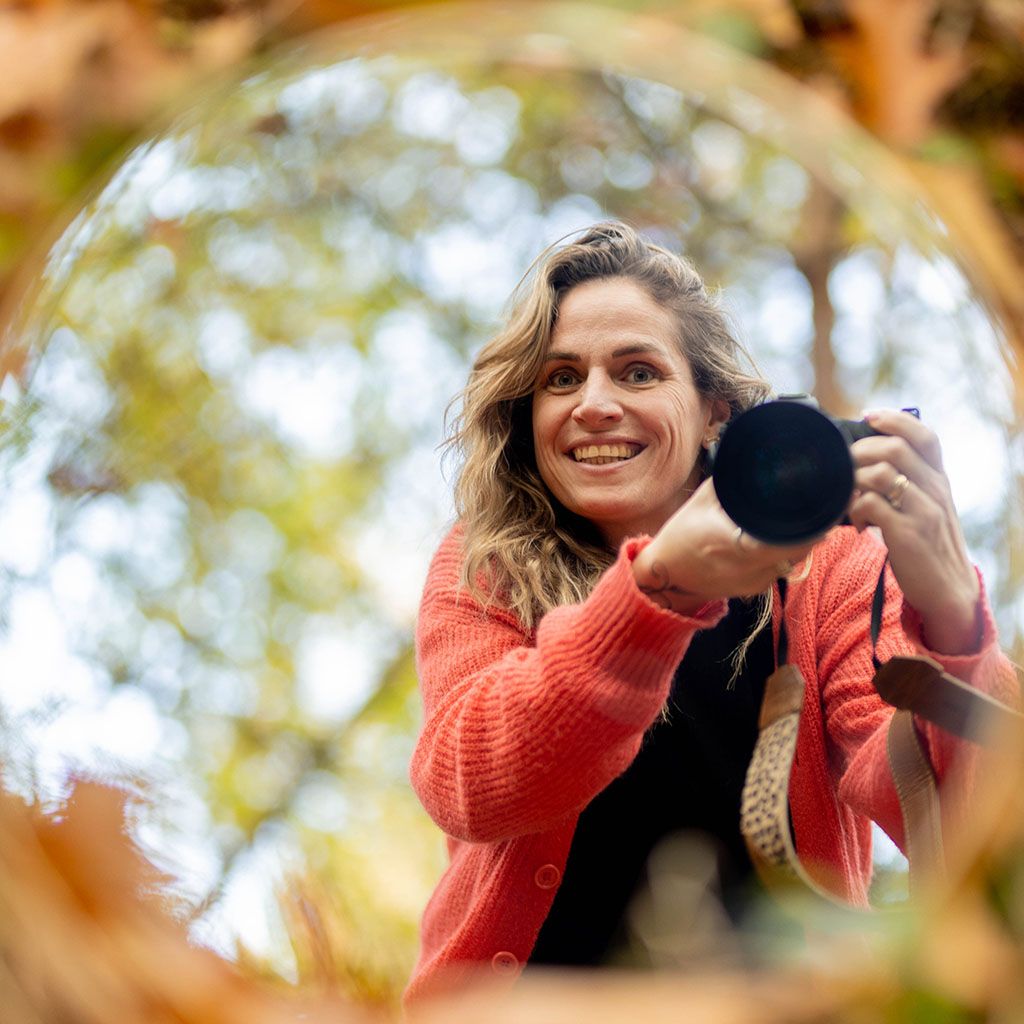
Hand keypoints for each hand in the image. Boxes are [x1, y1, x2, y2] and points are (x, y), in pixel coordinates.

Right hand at [632, 477, 817, 614]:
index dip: (809, 527)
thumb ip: (729, 482)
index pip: (786, 541)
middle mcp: (746, 569)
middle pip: (798, 551)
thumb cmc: (680, 535)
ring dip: (801, 542)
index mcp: (734, 545)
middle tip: (821, 508)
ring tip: (805, 521)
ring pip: (793, 562)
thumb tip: (751, 459)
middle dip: (812, 530)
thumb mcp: (702, 501)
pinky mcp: (753, 590)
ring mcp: (752, 583)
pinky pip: (781, 569)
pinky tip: (783, 539)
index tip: (823, 508)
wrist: (665, 575)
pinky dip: (786, 554)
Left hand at [848, 409, 980, 654]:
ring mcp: (923, 510)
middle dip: (861, 451)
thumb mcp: (925, 506)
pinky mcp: (907, 533)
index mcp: (938, 479)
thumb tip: (866, 459)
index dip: (896, 420)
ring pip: (881, 473)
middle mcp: (935, 490)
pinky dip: (854, 509)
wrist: (947, 588)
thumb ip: (907, 481)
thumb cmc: (926, 543)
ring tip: (848, 499)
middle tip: (845, 467)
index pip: (925, 436)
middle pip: (895, 448)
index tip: (868, 415)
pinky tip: (854, 524)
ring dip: (854, 481)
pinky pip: (872, 504)